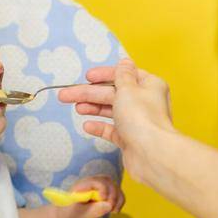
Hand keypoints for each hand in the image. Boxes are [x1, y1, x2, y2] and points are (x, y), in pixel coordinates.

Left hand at [55, 175, 124, 217]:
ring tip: (114, 211)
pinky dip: (120, 201)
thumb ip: (93, 210)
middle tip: (111, 209)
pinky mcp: (106, 193)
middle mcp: (91, 183)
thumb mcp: (81, 215)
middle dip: (112, 194)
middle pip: (107, 182)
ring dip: (118, 198)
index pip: (95, 181)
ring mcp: (99, 187)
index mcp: (82, 185)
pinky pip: (117, 193)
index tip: (104, 199)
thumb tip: (108, 205)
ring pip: (114, 186)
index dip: (102, 188)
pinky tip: (115, 211)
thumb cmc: (72, 216)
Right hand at [58, 59, 175, 183]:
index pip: (124, 75)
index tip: (87, 76)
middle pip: (112, 93)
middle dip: (89, 93)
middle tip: (66, 95)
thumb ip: (122, 75)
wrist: (151, 154)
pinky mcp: (130, 138)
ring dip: (93, 108)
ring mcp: (137, 121)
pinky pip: (112, 130)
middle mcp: (145, 102)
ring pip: (111, 110)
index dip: (104, 74)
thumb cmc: (141, 118)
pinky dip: (100, 126)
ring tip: (76, 108)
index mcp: (149, 85)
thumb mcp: (127, 89)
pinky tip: (87, 126)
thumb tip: (125, 62)